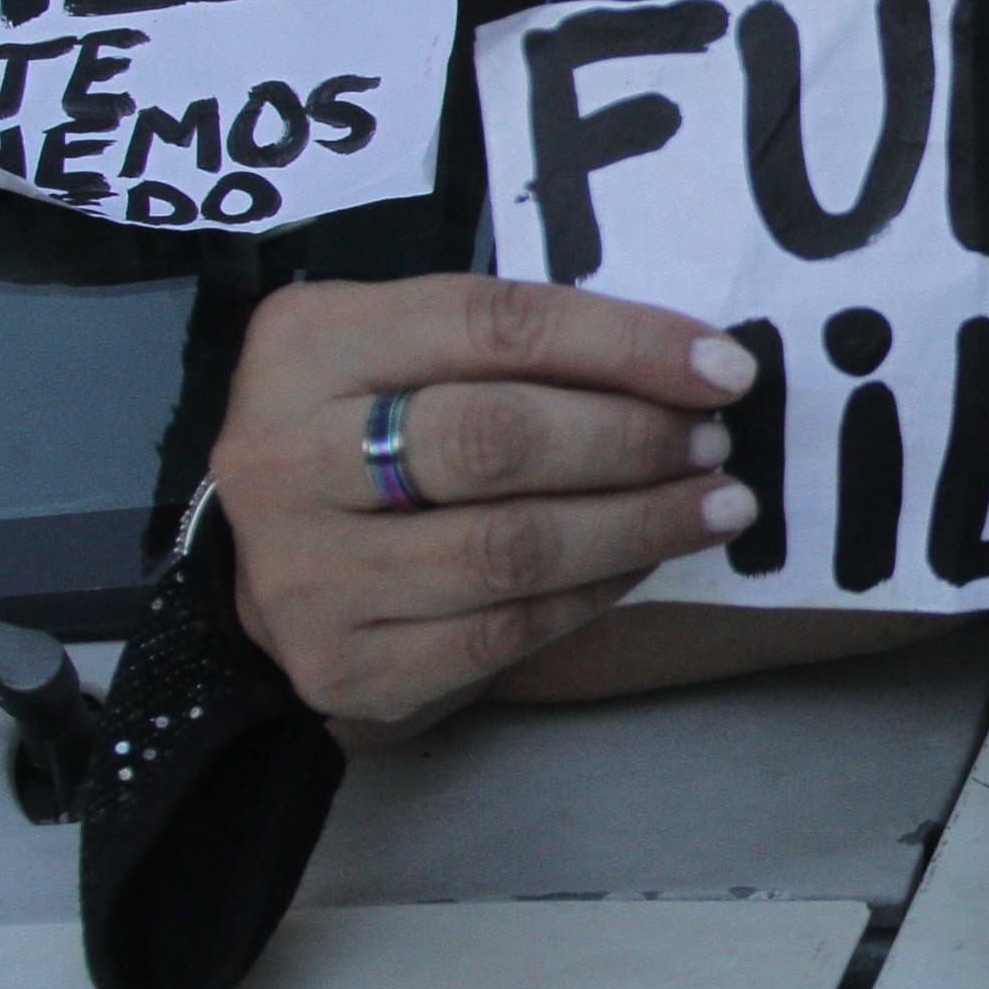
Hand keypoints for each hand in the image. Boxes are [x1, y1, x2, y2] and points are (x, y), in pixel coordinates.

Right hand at [211, 273, 758, 724]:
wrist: (263, 564)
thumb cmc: (369, 432)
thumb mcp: (413, 352)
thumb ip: (520, 347)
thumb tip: (691, 366)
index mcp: (311, 343)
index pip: (493, 325)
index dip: (624, 344)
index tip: (725, 368)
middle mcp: (287, 455)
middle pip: (495, 439)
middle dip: (631, 440)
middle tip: (713, 444)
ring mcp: (308, 571)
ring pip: (509, 548)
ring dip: (637, 525)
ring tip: (717, 506)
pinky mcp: (346, 662)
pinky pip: (504, 631)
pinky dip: (595, 593)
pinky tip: (645, 563)